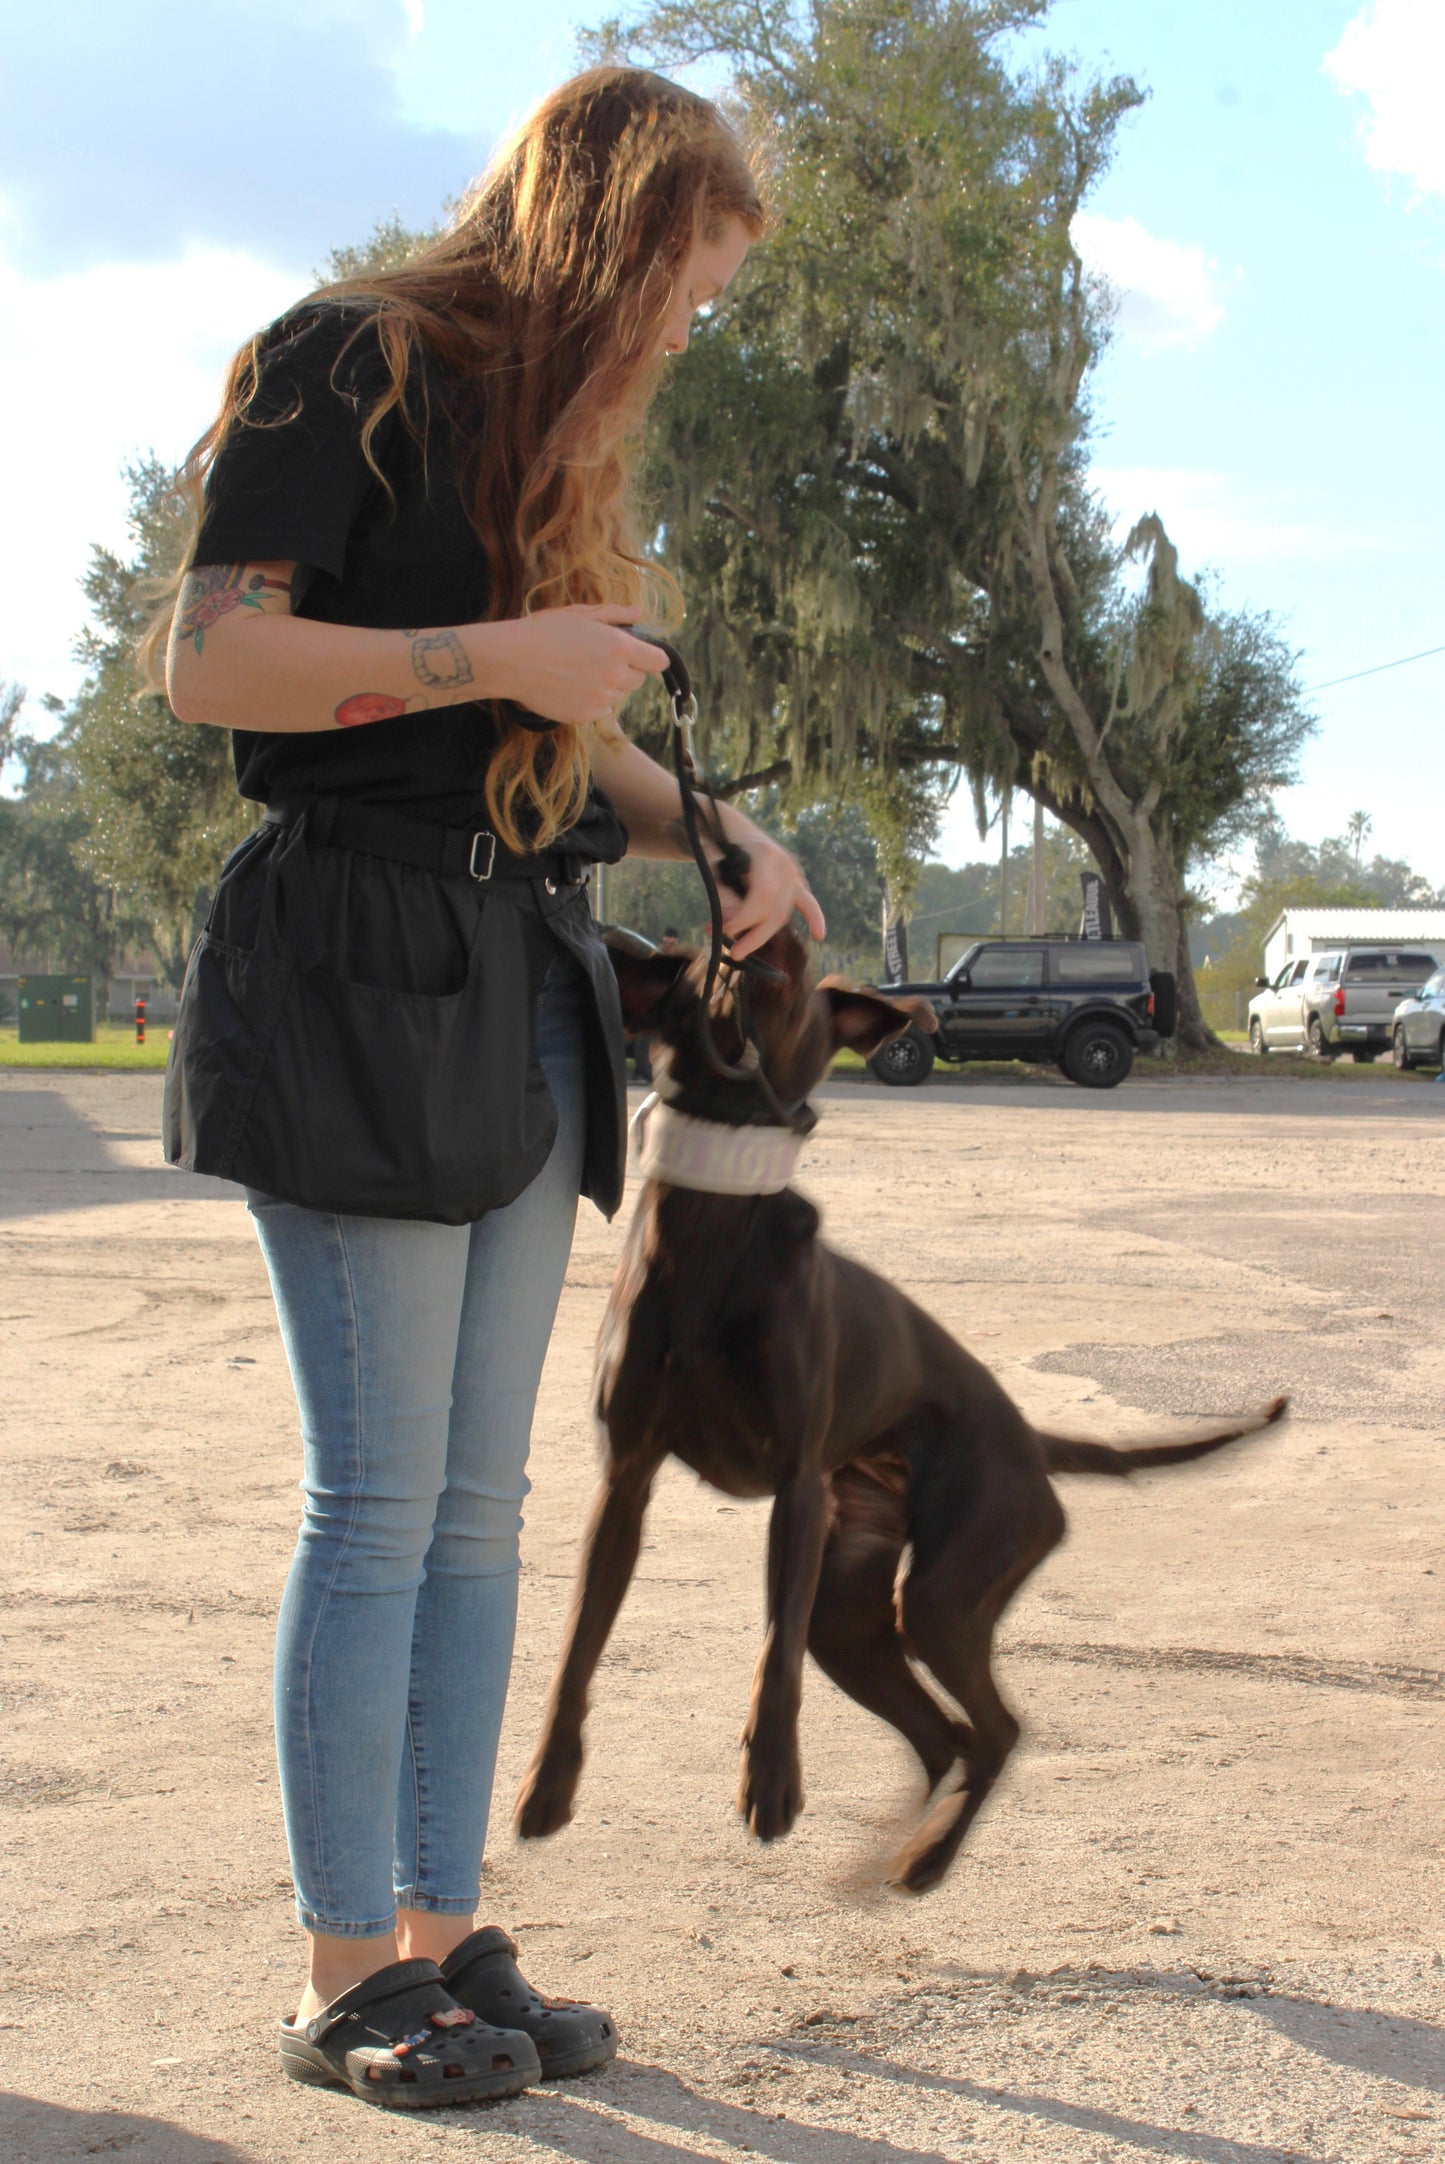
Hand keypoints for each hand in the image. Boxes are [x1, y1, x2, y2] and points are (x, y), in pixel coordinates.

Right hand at [481, 604, 668, 726]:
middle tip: (599, 659)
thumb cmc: (544, 631)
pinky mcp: (585, 716)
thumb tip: (637, 614)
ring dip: (609, 686)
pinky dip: (592, 701)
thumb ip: (614, 614)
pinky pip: (600, 710)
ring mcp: (601, 699)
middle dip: (626, 670)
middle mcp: (615, 676)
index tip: (640, 654)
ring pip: (618, 696)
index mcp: (619, 647)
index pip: (658, 661)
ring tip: (580, 672)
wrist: (512, 661)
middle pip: (639, 680)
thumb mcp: (581, 614)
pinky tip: (570, 686)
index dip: (650, 657)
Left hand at [718, 832, 826, 958]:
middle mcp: (784, 864)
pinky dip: (815, 918)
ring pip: (784, 913)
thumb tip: (731, 926)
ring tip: (740, 947)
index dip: (743, 918)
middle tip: (731, 951)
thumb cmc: (721, 849)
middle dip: (752, 935)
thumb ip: (724, 895)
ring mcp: (793, 874)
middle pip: (775, 910)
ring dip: (763, 934)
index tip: (720, 931)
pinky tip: (819, 935)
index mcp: (765, 855)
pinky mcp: (796, 882)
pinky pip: (808, 903)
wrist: (735, 830)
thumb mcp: (715, 867)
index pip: (762, 896)